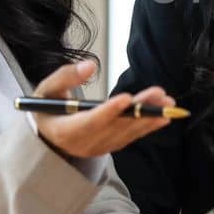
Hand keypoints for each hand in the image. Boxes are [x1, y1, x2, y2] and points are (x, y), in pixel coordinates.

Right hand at [27, 59, 172, 158]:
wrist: (46, 138)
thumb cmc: (45, 108)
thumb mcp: (46, 90)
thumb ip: (65, 77)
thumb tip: (90, 65)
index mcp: (65, 131)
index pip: (90, 122)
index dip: (109, 111)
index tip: (126, 98)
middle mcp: (84, 144)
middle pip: (115, 127)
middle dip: (139, 111)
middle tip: (159, 96)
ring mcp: (98, 148)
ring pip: (126, 133)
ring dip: (148, 118)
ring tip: (167, 103)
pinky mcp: (108, 147)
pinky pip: (130, 137)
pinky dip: (147, 128)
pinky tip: (163, 117)